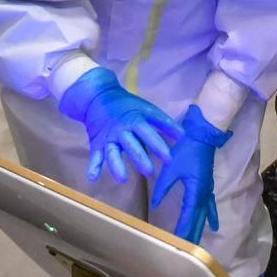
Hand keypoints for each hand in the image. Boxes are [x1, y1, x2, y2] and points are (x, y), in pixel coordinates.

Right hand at [58, 68, 182, 182]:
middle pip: (131, 145)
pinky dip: (93, 166)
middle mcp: (122, 130)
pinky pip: (95, 155)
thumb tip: (183, 136)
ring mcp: (108, 137)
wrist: (98, 97)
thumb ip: (163, 123)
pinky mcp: (97, 143)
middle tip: (149, 171)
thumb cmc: (128, 106)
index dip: (159, 145)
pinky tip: (93, 178)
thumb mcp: (147, 109)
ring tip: (122, 179)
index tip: (169, 158)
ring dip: (117, 165)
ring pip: (112, 152)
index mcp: (135, 120)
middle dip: (140, 158)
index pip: (148, 133)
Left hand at [150, 106, 230, 243]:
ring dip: (199, 229)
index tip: (177, 243)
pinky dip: (210, 217)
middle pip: (197, 220)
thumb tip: (155, 204)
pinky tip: (213, 227)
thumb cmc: (186, 150)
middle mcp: (204, 194)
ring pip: (203, 216)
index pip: (187, 216)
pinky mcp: (207, 187)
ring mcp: (207, 191)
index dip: (182, 230)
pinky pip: (210, 207)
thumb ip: (162, 188)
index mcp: (195, 191)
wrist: (202, 136)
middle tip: (186, 253)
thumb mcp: (170, 169)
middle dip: (191, 235)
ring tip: (196, 246)